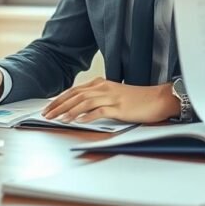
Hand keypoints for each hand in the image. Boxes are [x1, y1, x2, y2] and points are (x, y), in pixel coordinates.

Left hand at [42, 77, 179, 123]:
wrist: (158, 99)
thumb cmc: (136, 99)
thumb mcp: (114, 95)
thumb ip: (98, 99)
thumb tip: (79, 109)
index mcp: (101, 84)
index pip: (74, 91)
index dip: (59, 99)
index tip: (48, 107)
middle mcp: (104, 88)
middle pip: (75, 95)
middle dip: (58, 105)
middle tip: (46, 114)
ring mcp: (111, 97)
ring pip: (84, 102)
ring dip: (69, 111)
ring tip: (58, 118)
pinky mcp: (119, 107)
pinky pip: (100, 111)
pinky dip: (87, 116)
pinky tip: (78, 121)